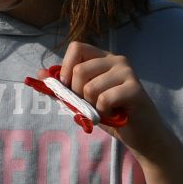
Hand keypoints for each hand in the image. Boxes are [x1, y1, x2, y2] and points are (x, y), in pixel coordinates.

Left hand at [59, 40, 174, 162]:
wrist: (142, 137)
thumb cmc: (112, 115)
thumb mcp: (82, 100)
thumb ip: (63, 87)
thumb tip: (40, 73)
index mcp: (103, 58)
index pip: (76, 47)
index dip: (66, 68)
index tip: (68, 87)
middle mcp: (117, 60)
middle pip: (79, 70)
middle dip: (78, 94)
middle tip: (93, 105)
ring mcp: (128, 72)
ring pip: (89, 87)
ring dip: (92, 106)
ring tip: (106, 110)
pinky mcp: (135, 88)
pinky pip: (104, 99)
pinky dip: (103, 113)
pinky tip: (115, 115)